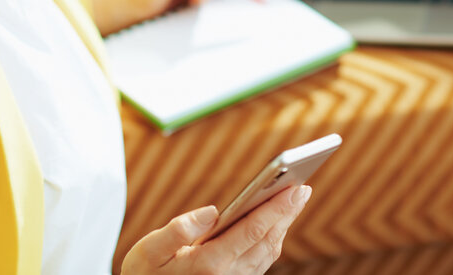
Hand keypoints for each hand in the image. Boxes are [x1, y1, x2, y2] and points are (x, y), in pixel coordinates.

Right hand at [121, 185, 310, 274]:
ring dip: (283, 225)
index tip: (296, 189)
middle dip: (287, 213)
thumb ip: (177, 230)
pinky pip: (261, 260)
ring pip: (268, 252)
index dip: (276, 209)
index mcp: (209, 264)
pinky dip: (272, 238)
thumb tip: (211, 211)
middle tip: (304, 187)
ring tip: (295, 200)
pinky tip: (276, 223)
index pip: (252, 231)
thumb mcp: (148, 252)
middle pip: (267, 240)